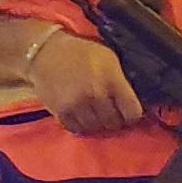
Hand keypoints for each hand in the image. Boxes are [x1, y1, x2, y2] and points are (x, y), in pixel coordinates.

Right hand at [28, 31, 143, 136]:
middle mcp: (96, 96)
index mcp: (112, 80)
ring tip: (96, 113)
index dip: (133, 114)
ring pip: (96, 128)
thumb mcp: (109, 58)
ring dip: (98, 123)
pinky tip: (82, 116)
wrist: (45, 52)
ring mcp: (77, 106)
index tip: (129, 112)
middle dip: (115, 119)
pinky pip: (77, 129)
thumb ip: (122, 80)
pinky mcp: (61, 113)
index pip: (132, 112)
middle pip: (114, 123)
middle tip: (111, 112)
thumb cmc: (81, 52)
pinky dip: (82, 125)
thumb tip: (136, 100)